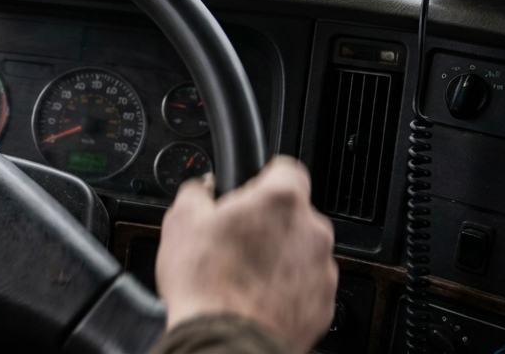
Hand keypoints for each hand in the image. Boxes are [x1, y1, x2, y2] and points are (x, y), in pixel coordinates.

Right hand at [154, 156, 336, 353]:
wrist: (225, 341)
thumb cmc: (206, 284)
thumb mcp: (181, 221)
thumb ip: (197, 192)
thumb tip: (201, 190)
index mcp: (281, 200)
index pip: (285, 169)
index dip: (261, 180)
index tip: (245, 195)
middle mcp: (312, 230)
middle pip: (292, 214)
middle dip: (267, 224)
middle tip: (235, 242)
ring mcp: (322, 270)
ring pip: (300, 251)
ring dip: (278, 257)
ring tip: (242, 276)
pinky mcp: (323, 304)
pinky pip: (305, 286)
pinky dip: (286, 289)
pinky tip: (255, 298)